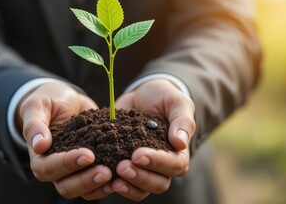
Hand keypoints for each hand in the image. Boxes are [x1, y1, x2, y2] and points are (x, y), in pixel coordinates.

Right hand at [16, 82, 112, 199]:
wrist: (68, 99)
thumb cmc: (50, 101)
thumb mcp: (38, 105)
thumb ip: (35, 124)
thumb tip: (39, 145)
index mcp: (39, 156)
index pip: (47, 168)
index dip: (66, 164)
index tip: (88, 154)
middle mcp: (55, 169)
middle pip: (65, 186)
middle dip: (85, 180)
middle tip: (105, 171)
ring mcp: (73, 171)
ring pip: (82, 190)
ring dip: (97, 185)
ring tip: (114, 176)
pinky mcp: (89, 168)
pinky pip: (96, 185)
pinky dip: (107, 184)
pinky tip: (120, 177)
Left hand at [113, 79, 195, 200]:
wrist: (142, 96)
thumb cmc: (163, 98)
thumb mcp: (176, 102)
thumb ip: (182, 121)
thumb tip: (180, 143)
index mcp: (179, 152)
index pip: (174, 165)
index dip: (157, 162)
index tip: (138, 155)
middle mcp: (163, 166)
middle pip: (158, 183)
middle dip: (140, 177)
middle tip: (121, 166)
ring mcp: (144, 169)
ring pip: (141, 189)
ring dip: (128, 185)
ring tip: (113, 178)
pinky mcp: (126, 166)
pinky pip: (124, 184)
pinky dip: (114, 184)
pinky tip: (102, 177)